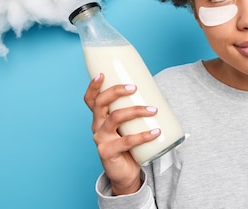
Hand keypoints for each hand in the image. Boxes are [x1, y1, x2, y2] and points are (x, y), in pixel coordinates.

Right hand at [84, 74, 161, 194]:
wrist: (125, 173)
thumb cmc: (129, 145)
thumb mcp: (129, 126)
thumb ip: (135, 111)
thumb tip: (157, 92)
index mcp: (100, 118)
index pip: (91, 99)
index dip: (93, 86)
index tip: (102, 74)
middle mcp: (97, 126)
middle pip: (100, 103)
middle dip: (116, 91)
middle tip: (134, 87)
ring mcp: (101, 139)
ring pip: (115, 118)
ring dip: (135, 110)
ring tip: (153, 109)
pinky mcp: (108, 152)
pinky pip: (127, 141)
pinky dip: (144, 135)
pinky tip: (156, 132)